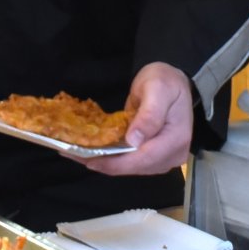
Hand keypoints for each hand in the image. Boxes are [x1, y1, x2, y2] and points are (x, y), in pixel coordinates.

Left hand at [80, 62, 192, 176]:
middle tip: (72, 153)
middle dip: (104, 163)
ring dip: (104, 162)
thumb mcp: (158, 88)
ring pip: (130, 167)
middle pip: (135, 167)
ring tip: (76, 152)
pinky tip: (91, 151)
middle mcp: (172, 155)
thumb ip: (149, 114)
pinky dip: (111, 158)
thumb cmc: (166, 81)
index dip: (117, 163)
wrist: (173, 83)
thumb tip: (134, 141)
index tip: (91, 160)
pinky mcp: (153, 157)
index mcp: (176, 139)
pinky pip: (130, 162)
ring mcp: (163, 158)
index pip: (144, 158)